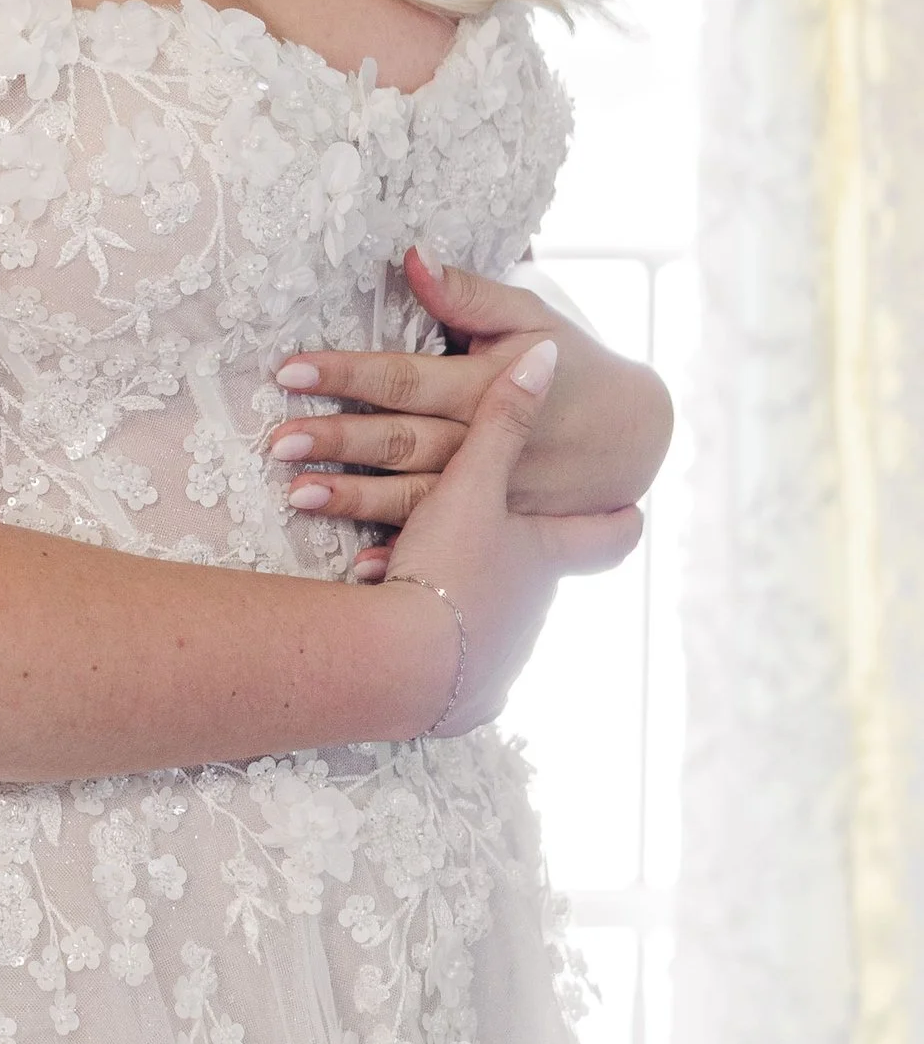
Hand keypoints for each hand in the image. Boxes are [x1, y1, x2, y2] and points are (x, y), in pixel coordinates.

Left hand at [265, 247, 672, 582]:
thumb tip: (412, 257)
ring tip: (296, 495)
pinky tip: (360, 568)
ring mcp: (493, 492)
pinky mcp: (498, 524)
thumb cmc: (577, 365)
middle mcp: (486, 444)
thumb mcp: (531, 315)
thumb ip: (468, 294)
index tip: (291, 370)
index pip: (404, 378)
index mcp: (486, 387)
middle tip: (278, 441)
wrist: (635, 436)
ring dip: (355, 498)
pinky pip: (447, 544)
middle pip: (401, 440)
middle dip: (338, 440)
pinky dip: (405, 556)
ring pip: (414, 496)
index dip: (346, 372)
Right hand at [382, 337, 644, 733]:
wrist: (408, 666)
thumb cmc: (449, 568)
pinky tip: (419, 635)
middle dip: (530, 556)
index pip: (609, 534)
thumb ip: (502, 420)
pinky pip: (461, 660)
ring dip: (474, 596)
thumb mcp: (472, 484)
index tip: (634, 508)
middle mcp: (536, 605)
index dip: (621, 519)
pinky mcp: (465, 690)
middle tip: (521, 537)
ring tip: (446, 583)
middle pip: (548, 576)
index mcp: (546, 552)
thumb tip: (544, 354)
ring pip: (500, 617)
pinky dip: (444, 641)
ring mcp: (505, 652)